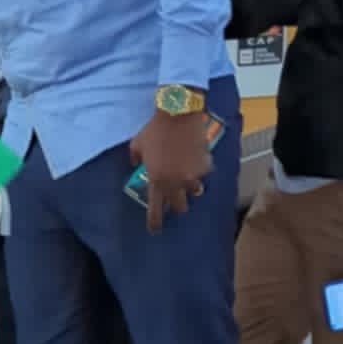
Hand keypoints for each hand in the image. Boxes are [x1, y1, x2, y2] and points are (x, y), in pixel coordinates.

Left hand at [130, 109, 211, 232]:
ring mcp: (193, 175)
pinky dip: (200, 169)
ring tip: (186, 177)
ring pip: (194, 191)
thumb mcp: (137, 144)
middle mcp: (176, 183)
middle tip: (173, 199)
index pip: (156, 210)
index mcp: (157, 181)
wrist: (178, 114)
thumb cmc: (155, 130)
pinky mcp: (206, 165)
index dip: (155, 222)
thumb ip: (136, 159)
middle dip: (176, 205)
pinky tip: (196, 159)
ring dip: (189, 188)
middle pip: (180, 207)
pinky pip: (203, 173)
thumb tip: (136, 164)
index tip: (154, 229)